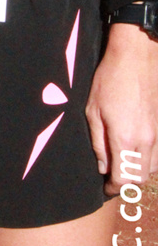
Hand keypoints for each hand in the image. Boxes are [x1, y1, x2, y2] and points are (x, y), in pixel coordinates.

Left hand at [86, 23, 157, 194]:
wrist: (136, 58)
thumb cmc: (109, 80)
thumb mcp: (93, 110)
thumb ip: (98, 143)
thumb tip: (103, 166)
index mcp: (125, 139)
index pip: (123, 179)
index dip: (113, 188)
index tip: (104, 188)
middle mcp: (146, 141)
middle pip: (140, 178)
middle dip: (126, 184)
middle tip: (112, 179)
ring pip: (152, 169)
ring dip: (138, 173)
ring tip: (122, 166)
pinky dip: (147, 160)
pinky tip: (135, 152)